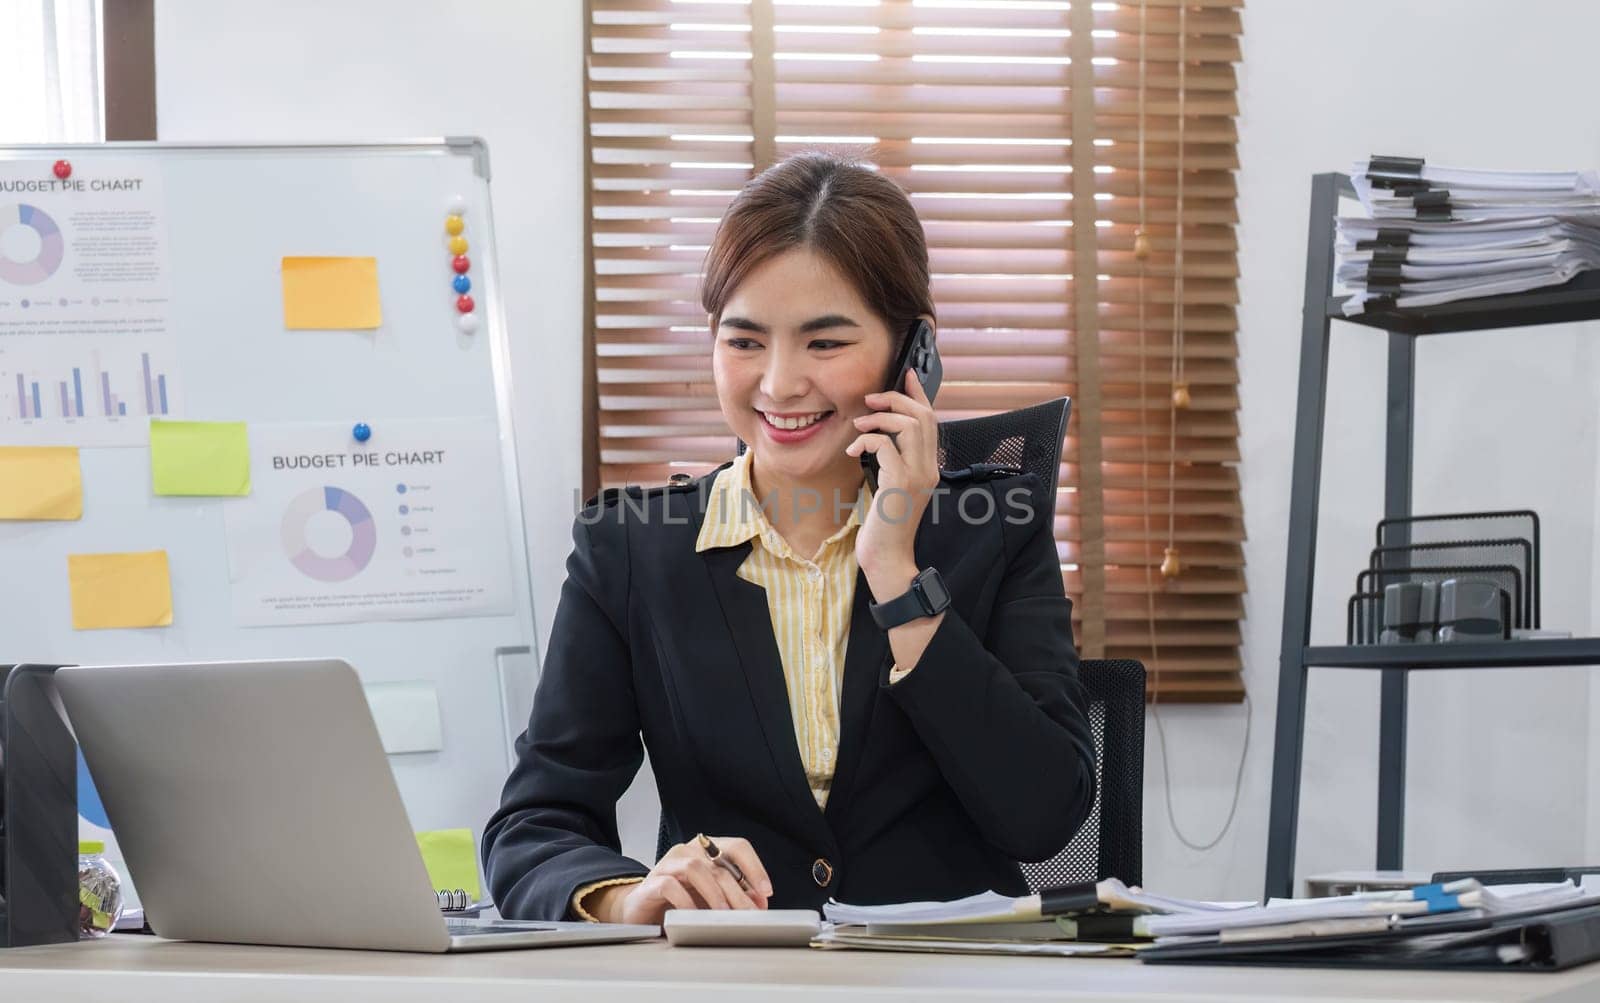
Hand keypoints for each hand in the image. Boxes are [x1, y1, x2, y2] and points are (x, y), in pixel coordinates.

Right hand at [593, 836, 772, 924]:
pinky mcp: (652, 881)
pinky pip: (671, 886)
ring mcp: (669, 863)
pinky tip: (694, 917)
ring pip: (697, 869)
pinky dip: (686, 902)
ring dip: (714, 894)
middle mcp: (689, 851)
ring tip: (723, 916)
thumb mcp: (712, 897)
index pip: (737, 847)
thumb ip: (735, 895)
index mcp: (707, 849)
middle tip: (749, 915)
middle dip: (739, 893)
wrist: (641, 909)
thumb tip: (759, 903)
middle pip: (720, 865)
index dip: (755, 867)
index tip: (766, 891)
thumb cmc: (679, 901)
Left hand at [849, 368, 939, 589]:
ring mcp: (917, 476)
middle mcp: (929, 469)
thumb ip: (894, 464)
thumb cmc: (886, 527)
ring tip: (860, 426)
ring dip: (881, 418)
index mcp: (929, 468)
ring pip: (909, 425)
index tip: (907, 375)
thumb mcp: (892, 489)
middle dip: (896, 400)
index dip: (919, 395)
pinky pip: (886, 444)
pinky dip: (867, 440)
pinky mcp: (900, 482)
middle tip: (871, 400)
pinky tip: (853, 449)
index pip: (931, 422)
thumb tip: (880, 438)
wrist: (888, 558)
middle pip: (923, 416)